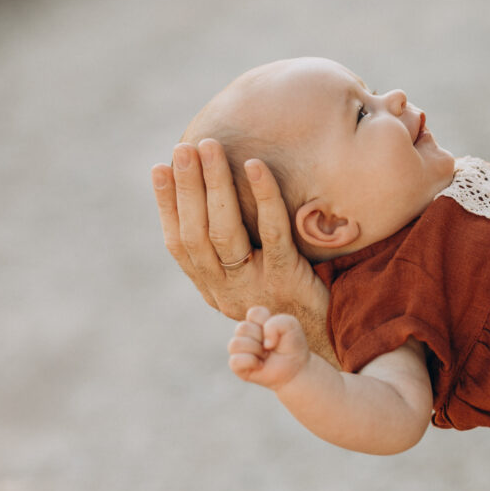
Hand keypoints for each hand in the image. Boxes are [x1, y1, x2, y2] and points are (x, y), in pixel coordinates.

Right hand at [152, 139, 336, 364]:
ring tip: (211, 147)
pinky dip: (263, 196)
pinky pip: (271, 233)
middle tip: (184, 147)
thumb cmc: (296, 303)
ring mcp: (254, 287)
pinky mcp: (286, 280)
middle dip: (187, 187)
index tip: (160, 168)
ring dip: (214, 185)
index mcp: (214, 290)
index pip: (179, 245)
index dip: (167, 206)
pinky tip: (256, 166)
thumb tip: (216, 204)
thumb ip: (236, 256)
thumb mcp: (257, 282)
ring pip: (224, 231)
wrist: (329, 343)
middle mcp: (226, 292)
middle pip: (196, 234)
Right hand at [228, 306, 311, 389]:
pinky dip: (251, 362)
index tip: (277, 332)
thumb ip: (277, 323)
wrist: (295, 370)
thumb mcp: (291, 326)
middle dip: (262, 338)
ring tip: (266, 356)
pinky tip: (260, 365)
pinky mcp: (237, 366)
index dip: (266, 322)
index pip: (254, 313)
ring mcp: (239, 349)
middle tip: (272, 346)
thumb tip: (264, 342)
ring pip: (236, 343)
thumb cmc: (292, 346)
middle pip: (243, 327)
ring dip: (256, 350)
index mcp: (256, 321)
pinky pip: (235, 360)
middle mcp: (245, 334)